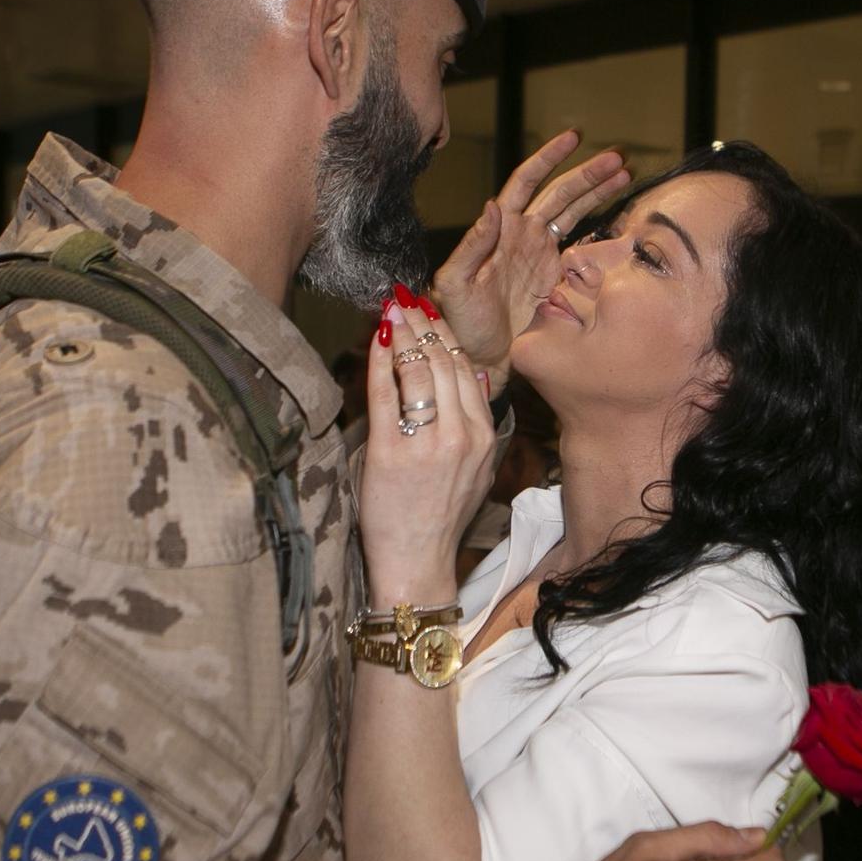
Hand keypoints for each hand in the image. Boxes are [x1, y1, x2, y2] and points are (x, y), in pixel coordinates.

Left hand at [358, 289, 498, 605]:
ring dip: (405, 332)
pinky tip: (376, 339)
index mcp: (484, 437)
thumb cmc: (438, 516)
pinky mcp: (392, 452)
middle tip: (407, 299)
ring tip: (392, 310)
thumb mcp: (474, 468)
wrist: (418, 562)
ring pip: (419, 369)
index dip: (447, 335)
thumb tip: (474, 376)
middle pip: (444, 362)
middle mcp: (462, 435)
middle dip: (424, 324)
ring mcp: (429, 444)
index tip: (431, 312)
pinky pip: (386, 392)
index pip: (467, 369)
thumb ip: (475, 423)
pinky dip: (380, 360)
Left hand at [431, 131, 628, 395]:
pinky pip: (580, 244)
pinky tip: (618, 214)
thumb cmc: (460, 322)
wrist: (479, 358)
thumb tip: (492, 206)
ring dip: (598, 192)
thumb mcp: (456, 283)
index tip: (573, 139)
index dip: (549, 158)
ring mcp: (541, 254)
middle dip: (588, 173)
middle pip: (560, 193)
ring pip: (574, 212)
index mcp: (500, 229)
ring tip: (625, 174)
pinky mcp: (556, 277)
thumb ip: (473, 245)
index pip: (527, 181)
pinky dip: (599, 227)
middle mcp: (523, 234)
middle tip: (618, 157)